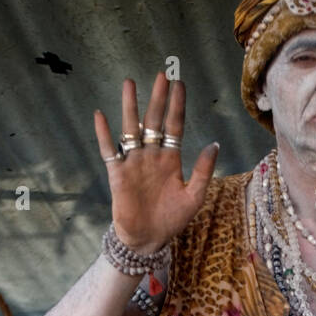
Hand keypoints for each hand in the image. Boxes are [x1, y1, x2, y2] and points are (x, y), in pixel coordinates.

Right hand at [94, 70, 218, 252]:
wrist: (149, 239)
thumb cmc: (172, 219)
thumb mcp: (194, 196)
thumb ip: (203, 171)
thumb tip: (214, 144)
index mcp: (171, 159)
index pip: (174, 126)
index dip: (177, 106)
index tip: (179, 85)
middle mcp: (151, 155)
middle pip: (154, 121)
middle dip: (157, 99)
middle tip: (161, 75)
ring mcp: (133, 162)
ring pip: (131, 128)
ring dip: (129, 107)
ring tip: (129, 84)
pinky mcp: (117, 173)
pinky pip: (109, 150)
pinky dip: (104, 134)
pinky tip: (100, 116)